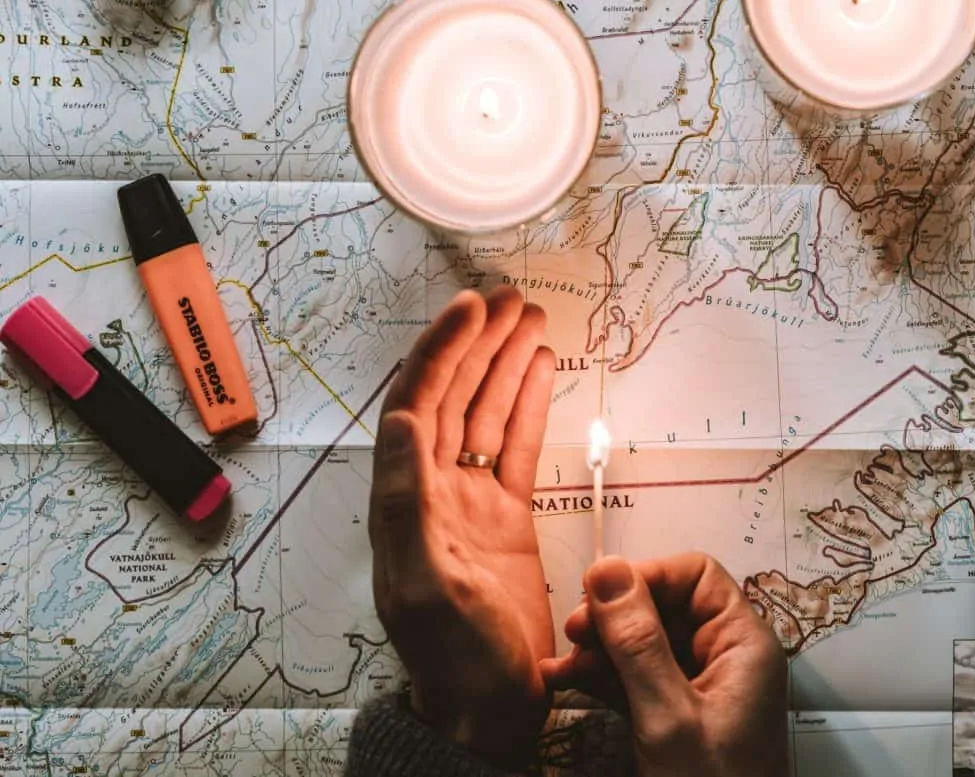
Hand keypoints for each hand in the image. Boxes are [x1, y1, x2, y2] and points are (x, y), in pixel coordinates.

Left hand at [368, 285, 555, 768]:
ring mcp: (472, 501)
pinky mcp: (508, 517)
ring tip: (532, 319)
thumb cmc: (455, 657)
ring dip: (505, 364)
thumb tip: (401, 420)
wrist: (491, 707)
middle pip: (454, 397)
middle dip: (479, 344)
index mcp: (405, 498)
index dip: (441, 351)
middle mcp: (433, 490)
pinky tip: (542, 371)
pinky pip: (517, 447)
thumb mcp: (423, 585)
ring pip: (488, 414)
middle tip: (512, 299)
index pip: (417, 403)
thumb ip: (408, 502)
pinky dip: (528, 406)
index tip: (471, 309)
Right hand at [539, 554, 788, 776]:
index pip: (696, 576)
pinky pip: (636, 680)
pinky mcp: (676, 719)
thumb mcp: (666, 718)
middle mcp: (725, 659)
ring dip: (599, 648)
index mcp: (743, 646)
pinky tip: (564, 683)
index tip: (597, 596)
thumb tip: (606, 568)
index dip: (645, 577)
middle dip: (615, 615)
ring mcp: (699, 690)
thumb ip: (637, 643)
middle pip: (666, 606)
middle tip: (572, 634)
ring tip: (558, 666)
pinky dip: (602, 679)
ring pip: (644, 643)